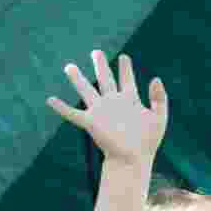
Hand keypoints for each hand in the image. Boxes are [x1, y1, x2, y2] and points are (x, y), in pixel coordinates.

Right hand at [48, 51, 167, 165]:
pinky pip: (72, 114)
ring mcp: (100, 112)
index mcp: (130, 100)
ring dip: (77, 79)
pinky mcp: (91, 122)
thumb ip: (160, 98)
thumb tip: (155, 78)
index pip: (127, 80)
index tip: (124, 57)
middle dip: (100, 65)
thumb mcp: (159, 117)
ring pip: (86, 91)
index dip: (125, 68)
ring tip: (69, 66)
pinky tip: (50, 100)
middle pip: (105, 79)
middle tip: (96, 52)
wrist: (133, 159)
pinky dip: (61, 108)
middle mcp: (113, 103)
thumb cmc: (148, 142)